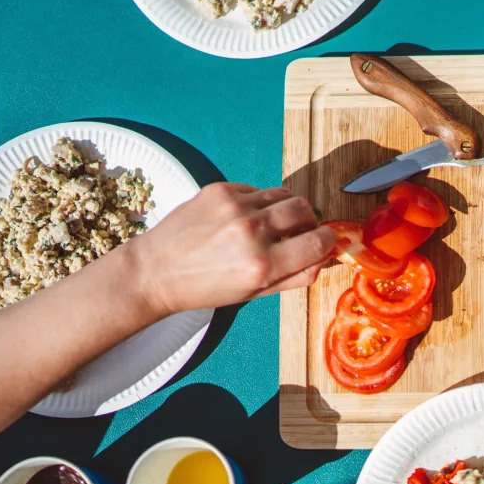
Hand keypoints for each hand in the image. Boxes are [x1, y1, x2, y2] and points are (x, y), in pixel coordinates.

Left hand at [130, 183, 334, 314]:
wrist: (156, 271)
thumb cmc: (205, 288)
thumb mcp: (254, 294)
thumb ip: (296, 276)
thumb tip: (325, 255)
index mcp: (262, 266)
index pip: (318, 242)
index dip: (327, 240)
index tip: (324, 240)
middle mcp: (251, 233)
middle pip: (305, 211)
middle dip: (309, 221)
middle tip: (299, 231)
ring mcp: (235, 207)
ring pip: (285, 195)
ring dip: (287, 208)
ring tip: (274, 223)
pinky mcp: (220, 190)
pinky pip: (258, 190)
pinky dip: (260, 202)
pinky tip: (244, 217)